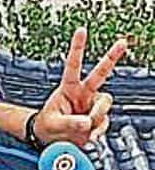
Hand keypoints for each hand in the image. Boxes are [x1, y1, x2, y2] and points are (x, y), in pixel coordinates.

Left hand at [34, 28, 126, 146]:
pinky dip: (96, 132)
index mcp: (68, 88)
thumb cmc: (47, 126)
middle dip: (112, 56)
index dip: (78, 48)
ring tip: (81, 128)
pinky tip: (87, 135)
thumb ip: (69, 123)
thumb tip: (87, 122)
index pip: (73, 65)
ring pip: (104, 106)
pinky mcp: (99, 119)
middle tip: (122, 42)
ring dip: (95, 118)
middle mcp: (84, 93)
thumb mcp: (53, 125)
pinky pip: (103, 124)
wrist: (49, 139)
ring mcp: (93, 105)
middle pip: (101, 73)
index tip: (82, 30)